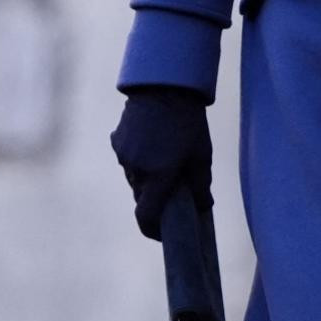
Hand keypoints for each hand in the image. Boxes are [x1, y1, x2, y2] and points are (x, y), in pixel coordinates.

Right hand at [110, 86, 213, 240]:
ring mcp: (123, 156)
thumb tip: (204, 207)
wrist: (164, 85)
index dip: (154, 231)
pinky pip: (128, 160)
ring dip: (148, 177)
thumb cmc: (189, 121)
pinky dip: (140, 160)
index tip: (164, 234)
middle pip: (143, 198)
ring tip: (167, 158)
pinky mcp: (117, 142)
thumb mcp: (202, 154)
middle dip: (157, 200)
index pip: (146, 218)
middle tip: (175, 189)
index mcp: (157, 177)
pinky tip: (155, 143)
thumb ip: (201, 185)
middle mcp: (136, 170)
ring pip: (135, 179)